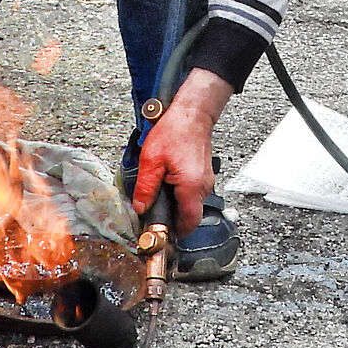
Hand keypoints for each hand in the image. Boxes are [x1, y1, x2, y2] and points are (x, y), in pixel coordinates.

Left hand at [130, 68, 231, 233]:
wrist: (193, 113)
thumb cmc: (175, 131)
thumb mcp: (152, 160)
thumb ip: (145, 187)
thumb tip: (140, 209)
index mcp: (191, 187)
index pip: (187, 224)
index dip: (173, 233)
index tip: (158, 234)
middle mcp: (203, 188)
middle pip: (190, 217)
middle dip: (172, 220)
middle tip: (153, 215)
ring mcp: (206, 181)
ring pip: (191, 206)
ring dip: (176, 207)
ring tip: (158, 197)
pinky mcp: (204, 175)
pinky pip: (193, 194)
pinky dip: (181, 196)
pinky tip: (167, 184)